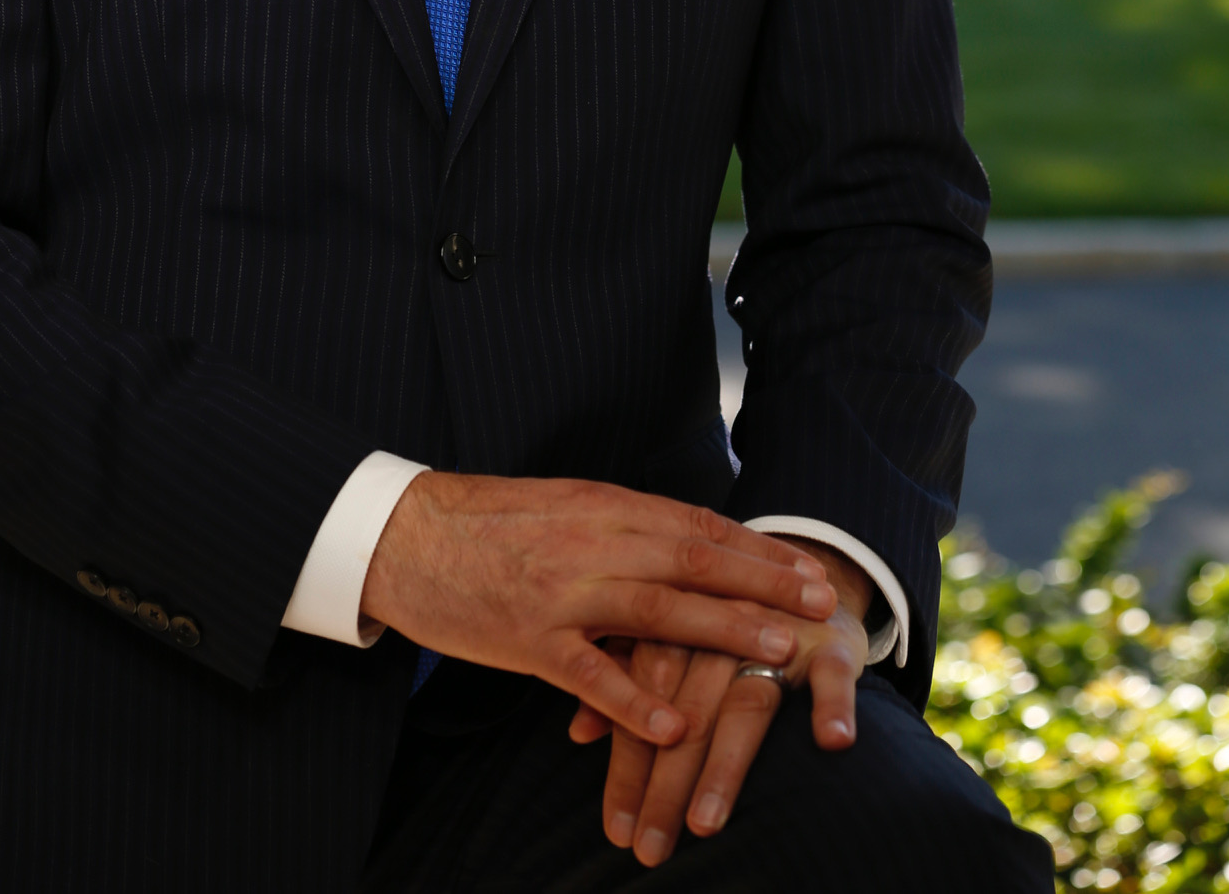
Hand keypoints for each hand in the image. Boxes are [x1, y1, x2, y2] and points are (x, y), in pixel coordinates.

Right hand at [359, 473, 835, 747]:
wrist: (405, 533)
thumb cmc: (487, 522)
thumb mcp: (563, 506)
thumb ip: (622, 524)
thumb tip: (686, 539)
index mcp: (604, 505)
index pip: (698, 524)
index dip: (759, 547)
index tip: (812, 566)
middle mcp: (593, 540)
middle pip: (694, 559)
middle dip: (765, 582)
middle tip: (823, 604)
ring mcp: (562, 590)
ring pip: (657, 608)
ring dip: (723, 629)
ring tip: (777, 654)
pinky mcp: (527, 637)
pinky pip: (589, 671)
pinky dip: (633, 699)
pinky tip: (674, 724)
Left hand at [568, 541, 871, 867]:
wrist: (800, 572)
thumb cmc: (722, 618)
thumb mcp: (668, 640)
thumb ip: (623, 680)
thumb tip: (577, 732)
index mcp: (674, 625)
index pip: (642, 703)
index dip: (629, 767)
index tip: (617, 830)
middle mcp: (719, 629)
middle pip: (687, 713)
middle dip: (665, 783)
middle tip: (650, 848)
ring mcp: (775, 633)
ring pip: (746, 702)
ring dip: (725, 764)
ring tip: (704, 822)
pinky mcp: (827, 639)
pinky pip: (832, 674)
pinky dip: (833, 704)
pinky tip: (833, 742)